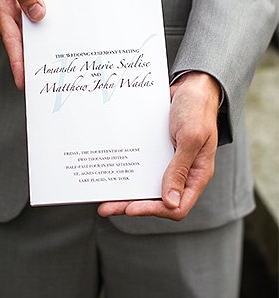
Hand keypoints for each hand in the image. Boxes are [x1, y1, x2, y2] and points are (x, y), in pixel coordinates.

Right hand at [0, 0, 56, 89]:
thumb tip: (39, 14)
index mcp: (5, 8)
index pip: (12, 40)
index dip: (18, 62)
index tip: (23, 81)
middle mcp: (18, 13)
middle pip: (28, 43)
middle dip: (36, 62)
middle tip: (47, 83)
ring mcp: (32, 8)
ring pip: (43, 32)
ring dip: (52, 45)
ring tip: (64, 65)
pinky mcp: (45, 0)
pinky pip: (55, 15)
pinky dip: (63, 24)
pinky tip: (75, 36)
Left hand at [98, 71, 220, 220]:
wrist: (190, 86)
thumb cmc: (195, 109)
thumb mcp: (190, 138)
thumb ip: (179, 169)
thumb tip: (170, 203)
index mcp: (196, 174)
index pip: (177, 207)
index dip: (153, 211)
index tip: (130, 208)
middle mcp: (181, 174)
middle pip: (156, 202)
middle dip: (130, 205)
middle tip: (105, 208)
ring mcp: (168, 164)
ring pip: (145, 187)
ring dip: (125, 193)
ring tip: (102, 198)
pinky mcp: (155, 154)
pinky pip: (139, 169)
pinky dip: (125, 174)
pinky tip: (109, 175)